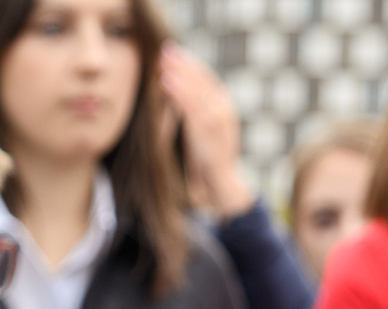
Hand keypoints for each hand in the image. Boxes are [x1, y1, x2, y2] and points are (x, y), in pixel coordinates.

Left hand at [159, 44, 254, 217]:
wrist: (223, 180)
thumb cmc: (209, 156)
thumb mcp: (202, 128)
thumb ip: (194, 111)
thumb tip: (175, 94)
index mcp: (223, 104)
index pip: (206, 77)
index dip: (190, 63)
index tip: (174, 52)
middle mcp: (223, 107)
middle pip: (202, 78)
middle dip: (183, 63)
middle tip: (166, 50)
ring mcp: (217, 118)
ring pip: (196, 89)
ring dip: (179, 74)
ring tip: (163, 63)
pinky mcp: (208, 130)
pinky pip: (191, 106)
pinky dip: (178, 93)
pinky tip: (166, 83)